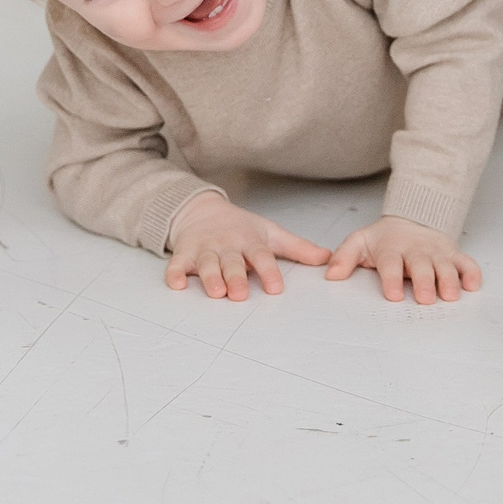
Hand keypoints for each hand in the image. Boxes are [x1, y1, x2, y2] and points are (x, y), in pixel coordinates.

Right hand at [165, 192, 330, 300]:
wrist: (201, 209)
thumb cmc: (240, 227)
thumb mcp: (270, 233)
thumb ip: (297, 248)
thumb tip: (327, 259)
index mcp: (250, 240)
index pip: (261, 256)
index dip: (269, 271)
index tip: (275, 288)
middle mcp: (227, 245)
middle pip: (232, 262)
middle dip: (236, 277)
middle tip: (240, 294)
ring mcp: (204, 249)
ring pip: (207, 264)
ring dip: (210, 277)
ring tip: (216, 292)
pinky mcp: (184, 253)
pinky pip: (177, 264)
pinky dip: (175, 273)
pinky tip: (176, 284)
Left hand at [325, 215, 480, 303]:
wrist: (413, 219)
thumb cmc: (386, 239)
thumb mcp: (360, 242)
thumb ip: (344, 258)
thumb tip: (331, 275)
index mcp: (392, 249)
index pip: (391, 263)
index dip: (392, 278)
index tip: (393, 294)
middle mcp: (416, 251)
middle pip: (421, 266)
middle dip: (424, 282)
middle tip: (424, 299)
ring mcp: (437, 253)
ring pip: (446, 266)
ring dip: (449, 280)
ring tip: (450, 296)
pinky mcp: (454, 254)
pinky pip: (467, 263)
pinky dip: (472, 273)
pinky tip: (473, 285)